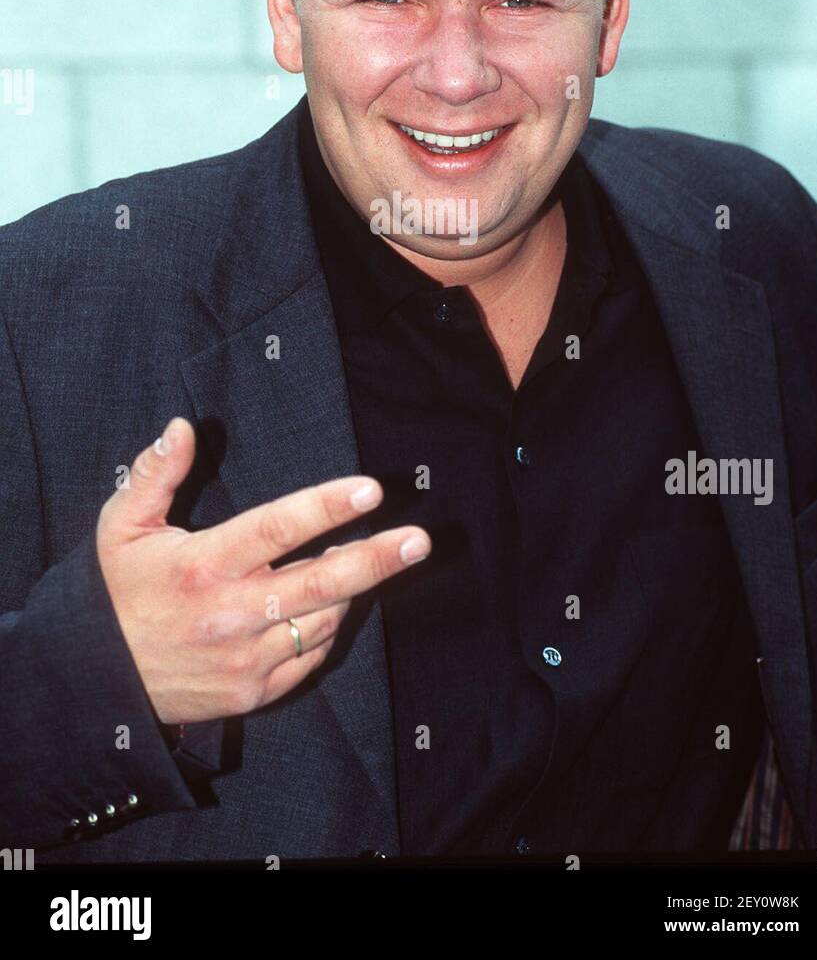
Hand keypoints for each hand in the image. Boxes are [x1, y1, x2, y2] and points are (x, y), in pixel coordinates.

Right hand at [95, 416, 429, 724]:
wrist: (95, 682)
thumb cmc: (115, 592)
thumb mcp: (121, 526)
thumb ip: (156, 473)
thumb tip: (183, 425)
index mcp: (204, 565)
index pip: (279, 528)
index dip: (328, 507)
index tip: (371, 491)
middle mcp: (231, 613)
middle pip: (321, 582)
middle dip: (377, 559)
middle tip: (421, 540)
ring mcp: (246, 658)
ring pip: (323, 619)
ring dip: (352, 591)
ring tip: (370, 560)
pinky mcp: (253, 692)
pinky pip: (310, 656)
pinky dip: (327, 629)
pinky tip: (333, 606)